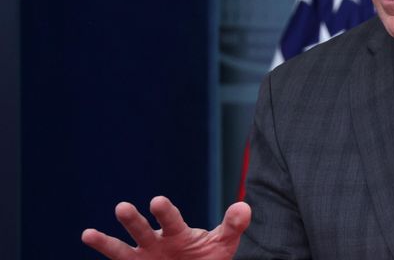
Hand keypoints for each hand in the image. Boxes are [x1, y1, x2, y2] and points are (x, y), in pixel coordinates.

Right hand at [82, 196, 251, 259]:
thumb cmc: (208, 256)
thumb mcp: (223, 242)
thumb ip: (232, 225)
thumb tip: (244, 207)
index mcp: (177, 231)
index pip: (171, 220)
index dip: (165, 212)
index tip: (157, 201)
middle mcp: (155, 241)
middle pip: (142, 230)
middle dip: (134, 221)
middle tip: (123, 207)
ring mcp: (142, 257)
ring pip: (122, 250)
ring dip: (106, 243)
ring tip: (88, 235)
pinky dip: (105, 253)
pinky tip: (88, 241)